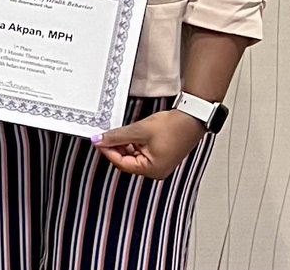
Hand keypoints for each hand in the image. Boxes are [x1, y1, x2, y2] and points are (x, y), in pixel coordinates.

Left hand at [92, 110, 207, 179]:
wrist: (191, 118)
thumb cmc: (172, 127)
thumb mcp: (139, 130)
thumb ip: (116, 136)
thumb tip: (99, 140)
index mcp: (151, 170)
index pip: (121, 163)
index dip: (108, 151)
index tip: (98, 140)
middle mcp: (155, 171)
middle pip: (126, 161)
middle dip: (115, 147)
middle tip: (105, 135)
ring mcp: (159, 163)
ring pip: (132, 155)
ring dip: (124, 144)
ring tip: (120, 131)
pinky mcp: (160, 155)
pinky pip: (141, 152)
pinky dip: (133, 143)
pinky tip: (130, 133)